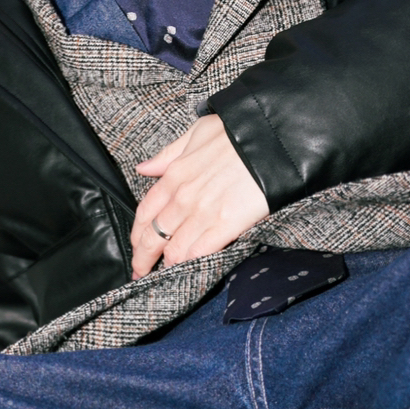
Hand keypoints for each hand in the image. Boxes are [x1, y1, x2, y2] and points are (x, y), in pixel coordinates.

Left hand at [131, 115, 268, 274]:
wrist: (273, 139)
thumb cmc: (239, 132)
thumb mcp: (197, 132)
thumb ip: (168, 154)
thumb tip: (144, 168)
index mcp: (175, 174)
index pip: (145, 212)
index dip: (137, 234)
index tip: (136, 246)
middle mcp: (183, 197)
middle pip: (153, 237)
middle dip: (143, 258)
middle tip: (140, 272)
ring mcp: (202, 213)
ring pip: (173, 250)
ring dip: (166, 266)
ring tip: (162, 276)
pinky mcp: (224, 225)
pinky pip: (198, 252)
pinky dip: (188, 265)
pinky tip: (185, 270)